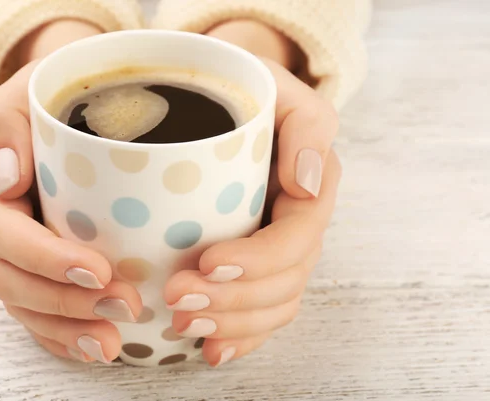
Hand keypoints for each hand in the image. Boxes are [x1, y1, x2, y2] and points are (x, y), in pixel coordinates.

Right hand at [0, 20, 143, 363]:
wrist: (76, 97)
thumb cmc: (58, 92)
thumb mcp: (30, 90)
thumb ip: (5, 124)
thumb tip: (5, 180)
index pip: (4, 234)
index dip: (46, 260)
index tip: (98, 271)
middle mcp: (0, 221)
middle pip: (13, 279)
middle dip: (65, 304)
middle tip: (124, 308)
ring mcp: (19, 247)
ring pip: (26, 303)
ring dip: (67, 329)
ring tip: (112, 345)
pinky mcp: (43, 263)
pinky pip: (41, 310)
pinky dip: (64, 334)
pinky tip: (95, 347)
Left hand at [162, 24, 341, 366]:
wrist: (225, 98)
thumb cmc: (249, 92)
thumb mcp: (281, 91)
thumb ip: (307, 127)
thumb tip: (307, 184)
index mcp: (311, 189)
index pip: (297, 238)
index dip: (259, 261)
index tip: (209, 262)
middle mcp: (297, 226)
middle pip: (283, 282)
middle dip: (233, 301)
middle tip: (178, 299)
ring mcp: (276, 250)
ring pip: (271, 305)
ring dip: (231, 324)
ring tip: (182, 325)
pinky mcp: (253, 265)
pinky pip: (259, 311)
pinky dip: (238, 337)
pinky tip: (211, 350)